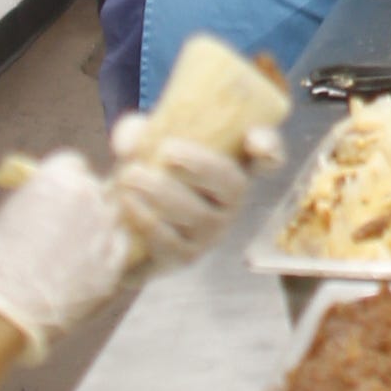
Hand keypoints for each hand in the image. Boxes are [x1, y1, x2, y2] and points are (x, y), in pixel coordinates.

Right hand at [0, 153, 137, 356]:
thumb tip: (52, 195)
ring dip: (100, 228)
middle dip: (86, 205)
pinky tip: (86, 267)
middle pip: (98, 190)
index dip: (67, 181)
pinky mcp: (115, 261)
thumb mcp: (12, 213)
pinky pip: (122, 247)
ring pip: (114, 217)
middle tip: (70, 227)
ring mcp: (104, 229)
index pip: (75, 164)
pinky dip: (109, 253)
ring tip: (76, 251)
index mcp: (57, 178)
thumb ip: (40, 196)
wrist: (5, 308)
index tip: (61, 196)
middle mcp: (86, 197)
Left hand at [106, 121, 267, 270]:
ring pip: (198, 215)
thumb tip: (129, 144)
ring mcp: (211, 232)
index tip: (255, 139)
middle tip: (167, 151)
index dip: (268, 147)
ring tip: (131, 175)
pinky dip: (147, 219)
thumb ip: (136, 134)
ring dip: (163, 193)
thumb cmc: (146, 174)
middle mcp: (229, 202)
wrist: (121, 225)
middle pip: (233, 185)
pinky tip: (127, 202)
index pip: (267, 157)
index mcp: (232, 166)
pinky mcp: (185, 256)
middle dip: (203, 166)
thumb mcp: (142, 145)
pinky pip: (172, 241)